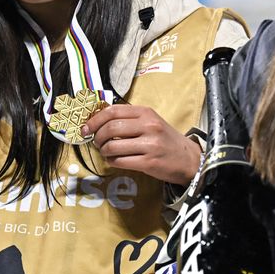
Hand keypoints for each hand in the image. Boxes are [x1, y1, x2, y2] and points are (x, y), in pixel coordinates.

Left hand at [82, 104, 201, 184]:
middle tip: (97, 143)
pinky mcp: (149, 162)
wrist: (188, 158)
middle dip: (97, 137)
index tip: (86, 128)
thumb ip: (129, 119)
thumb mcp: (151, 122)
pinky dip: (112, 162)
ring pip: (113, 146)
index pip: (112, 111)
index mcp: (146, 113)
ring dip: (104, 151)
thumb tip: (98, 122)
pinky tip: (114, 160)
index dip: (94, 120)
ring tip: (106, 152)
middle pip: (110, 128)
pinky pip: (120, 161)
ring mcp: (150, 144)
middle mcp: (148, 126)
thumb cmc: (165, 140)